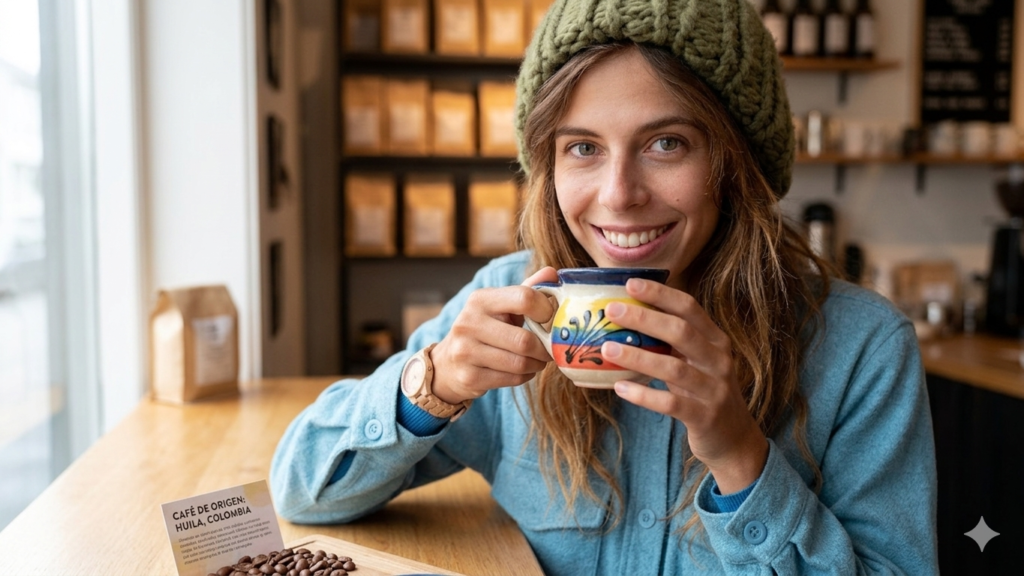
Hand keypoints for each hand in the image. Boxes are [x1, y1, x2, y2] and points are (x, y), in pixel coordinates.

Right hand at [430, 267, 557, 404]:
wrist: (447, 363)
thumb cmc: (484, 329)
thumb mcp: (501, 306)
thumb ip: (527, 290)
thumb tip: (552, 272)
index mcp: (480, 299)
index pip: (524, 298)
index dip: (546, 310)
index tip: (551, 319)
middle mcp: (469, 323)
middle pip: (524, 340)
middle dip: (544, 348)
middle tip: (550, 349)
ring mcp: (465, 351)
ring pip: (520, 363)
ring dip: (537, 364)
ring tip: (537, 360)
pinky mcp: (469, 376)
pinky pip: (512, 379)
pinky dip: (525, 376)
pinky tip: (523, 370)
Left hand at [600, 278, 767, 493]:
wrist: (734, 439)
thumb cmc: (703, 392)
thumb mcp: (694, 361)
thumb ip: (670, 341)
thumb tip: (626, 315)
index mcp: (715, 340)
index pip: (689, 307)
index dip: (660, 293)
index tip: (630, 283)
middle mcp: (719, 360)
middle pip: (681, 331)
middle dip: (644, 318)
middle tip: (611, 310)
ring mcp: (715, 389)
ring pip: (674, 368)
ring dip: (638, 356)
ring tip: (607, 348)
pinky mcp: (705, 417)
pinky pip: (671, 404)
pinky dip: (644, 395)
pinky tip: (620, 388)